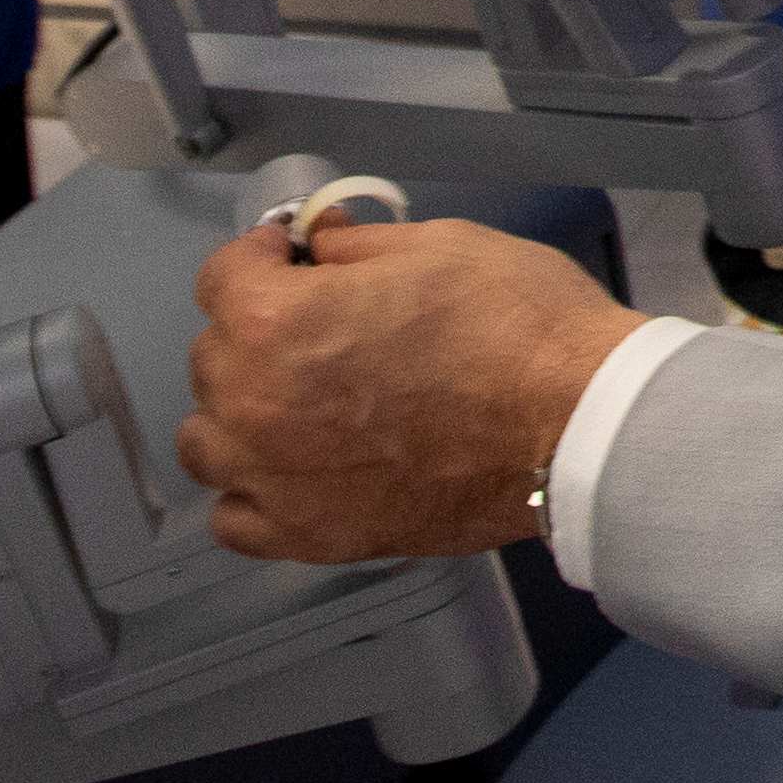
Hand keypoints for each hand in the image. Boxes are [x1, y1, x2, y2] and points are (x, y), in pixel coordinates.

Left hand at [181, 219, 640, 561]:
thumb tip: (322, 245)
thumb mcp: (437, 245)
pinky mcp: (310, 538)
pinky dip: (254, 493)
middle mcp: (252, 404)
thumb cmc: (513, 320)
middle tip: (327, 328)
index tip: (303, 258)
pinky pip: (236, 519)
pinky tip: (298, 471)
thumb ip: (356, 246)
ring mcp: (275, 480)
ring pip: (207, 443)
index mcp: (272, 321)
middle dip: (259, 330)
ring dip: (241, 413)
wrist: (575, 423)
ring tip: (301, 404)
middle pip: (214, 356)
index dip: (268, 257)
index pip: (223, 276)